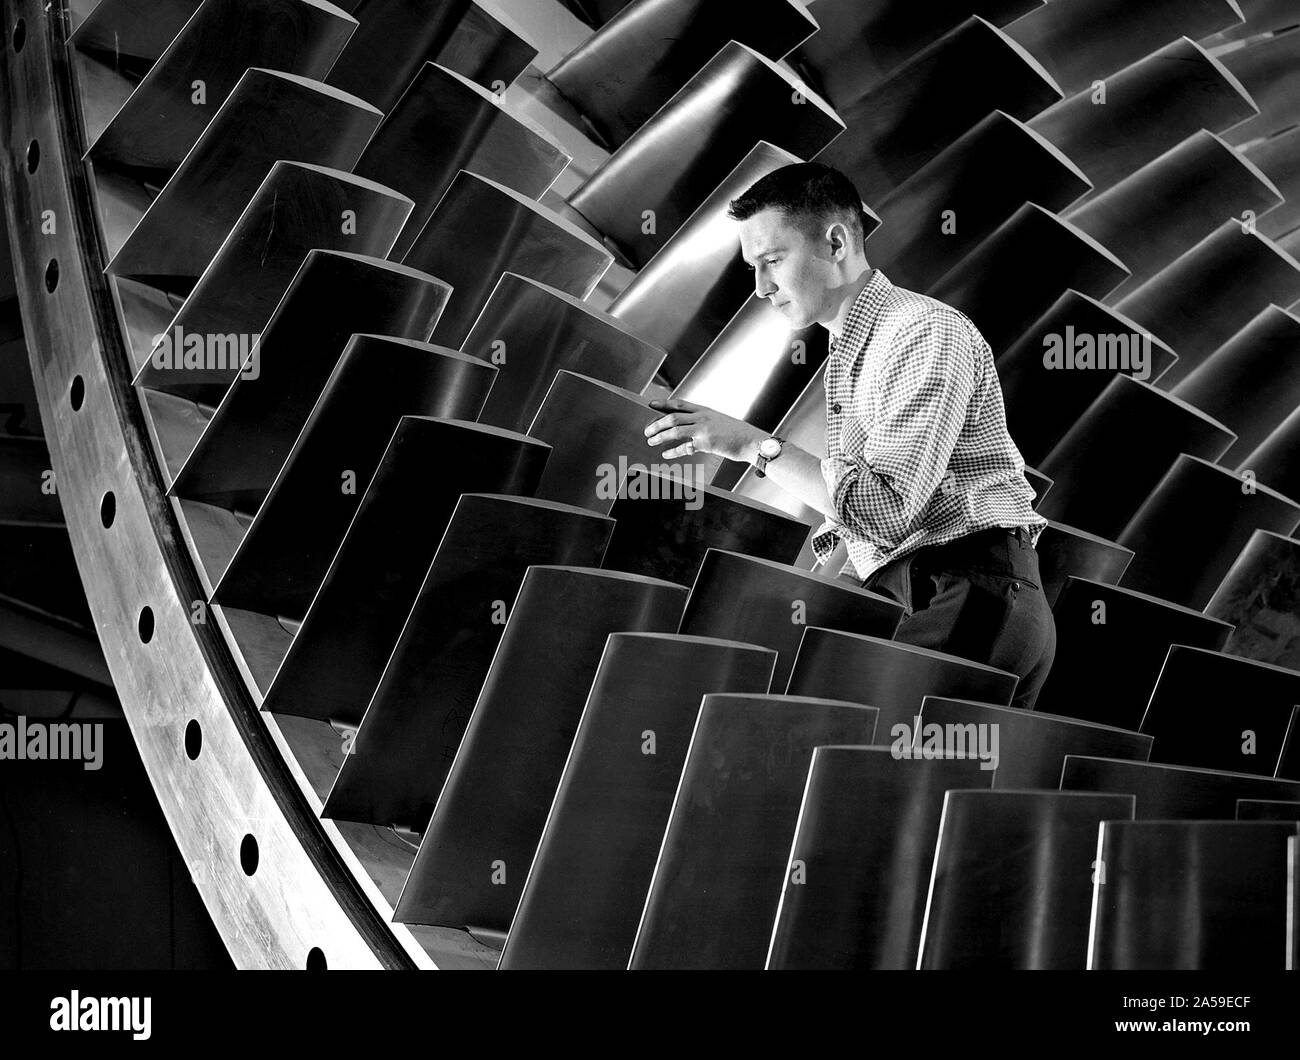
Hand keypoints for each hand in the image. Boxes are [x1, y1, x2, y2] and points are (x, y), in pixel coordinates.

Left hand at [644, 398, 763, 461]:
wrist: (751, 441)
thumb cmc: (736, 432)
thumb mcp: (718, 420)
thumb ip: (702, 421)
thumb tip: (686, 426)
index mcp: (704, 410)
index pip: (679, 404)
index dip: (663, 404)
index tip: (650, 404)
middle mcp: (702, 417)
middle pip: (672, 417)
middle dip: (656, 423)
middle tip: (647, 430)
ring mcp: (703, 430)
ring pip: (674, 431)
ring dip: (660, 436)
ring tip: (651, 441)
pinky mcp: (706, 443)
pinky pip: (684, 447)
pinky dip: (673, 452)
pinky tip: (666, 454)